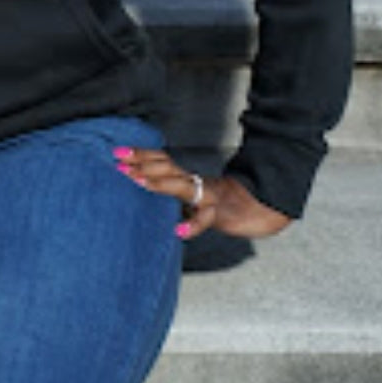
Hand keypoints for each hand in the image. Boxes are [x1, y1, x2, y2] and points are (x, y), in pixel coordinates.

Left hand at [113, 147, 292, 240]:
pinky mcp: (222, 215)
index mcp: (190, 178)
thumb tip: (149, 191)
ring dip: (160, 183)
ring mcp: (210, 197)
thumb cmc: (224, 203)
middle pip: (167, 167)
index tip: (118, 152)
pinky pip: (207, 220)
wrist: (263, 208)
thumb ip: (175, 194)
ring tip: (139, 181)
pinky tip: (179, 231)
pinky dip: (193, 224)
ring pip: (184, 186)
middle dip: (142, 162)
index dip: (141, 154)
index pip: (162, 160)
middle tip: (118, 159)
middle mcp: (197, 183)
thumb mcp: (194, 196)